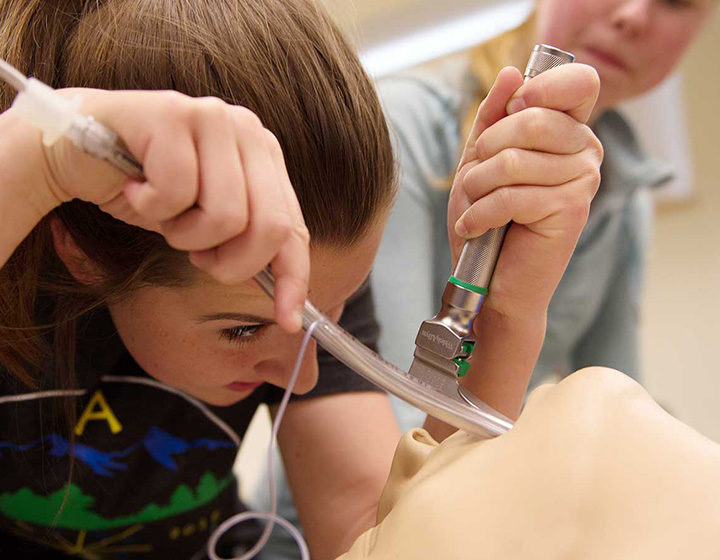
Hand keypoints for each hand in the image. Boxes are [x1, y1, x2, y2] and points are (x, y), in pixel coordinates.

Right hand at [27, 89, 308, 331]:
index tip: (288, 321)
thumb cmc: (147, 189)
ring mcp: (213, 117)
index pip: (294, 226)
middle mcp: (248, 129)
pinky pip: (177, 195)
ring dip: (185, 235)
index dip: (293, 278)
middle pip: (270, 228)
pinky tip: (135, 186)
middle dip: (231, 263)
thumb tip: (288, 305)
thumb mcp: (206, 223)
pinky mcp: (172, 114)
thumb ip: (247, 243)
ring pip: (226, 217)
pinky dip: (150, 209)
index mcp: (265, 154)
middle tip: (196, 255)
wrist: (74, 153)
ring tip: (163, 212)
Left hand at [448, 64, 602, 322]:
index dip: (539, 88)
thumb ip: (493, 117)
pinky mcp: (571, 209)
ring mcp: (583, 179)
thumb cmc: (486, 220)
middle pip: (530, 119)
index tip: (511, 111)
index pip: (577, 82)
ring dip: (477, 188)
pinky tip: (474, 227)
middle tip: (476, 181)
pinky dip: (479, 214)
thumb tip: (511, 71)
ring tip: (474, 207)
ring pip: (513, 160)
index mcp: (569, 131)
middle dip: (484, 152)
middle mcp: (586, 150)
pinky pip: (512, 195)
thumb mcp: (479, 161)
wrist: (490, 281)